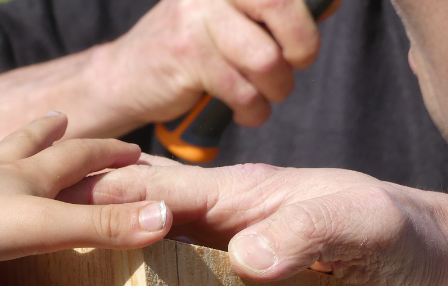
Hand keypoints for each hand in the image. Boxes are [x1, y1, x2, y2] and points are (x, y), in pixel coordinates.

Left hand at [0, 113, 170, 262]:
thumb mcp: (47, 227)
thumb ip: (102, 226)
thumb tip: (167, 217)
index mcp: (28, 176)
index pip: (79, 157)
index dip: (108, 154)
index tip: (133, 151)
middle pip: (31, 145)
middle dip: (54, 135)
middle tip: (63, 119)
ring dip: (13, 147)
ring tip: (18, 142)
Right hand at [82, 158, 447, 285]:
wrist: (430, 267)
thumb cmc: (402, 238)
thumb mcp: (364, 226)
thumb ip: (309, 231)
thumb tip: (245, 258)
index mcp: (238, 195)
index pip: (156, 189)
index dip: (101, 198)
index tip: (46, 212)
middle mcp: (221, 220)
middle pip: (137, 210)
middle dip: (83, 217)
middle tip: (24, 243)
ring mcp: (223, 250)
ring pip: (147, 244)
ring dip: (103, 252)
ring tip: (49, 281)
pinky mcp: (233, 283)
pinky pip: (174, 280)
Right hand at [94, 0, 327, 127]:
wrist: (119, 80)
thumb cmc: (179, 55)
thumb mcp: (220, 20)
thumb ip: (264, 12)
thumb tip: (328, 6)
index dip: (308, 16)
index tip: (305, 43)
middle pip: (280, 4)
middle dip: (301, 46)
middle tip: (296, 66)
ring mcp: (196, 20)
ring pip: (265, 58)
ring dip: (275, 89)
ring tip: (264, 99)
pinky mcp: (187, 57)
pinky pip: (241, 90)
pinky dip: (253, 110)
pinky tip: (246, 113)